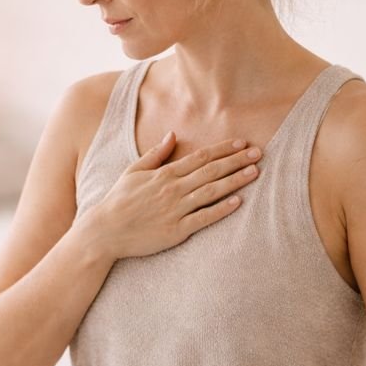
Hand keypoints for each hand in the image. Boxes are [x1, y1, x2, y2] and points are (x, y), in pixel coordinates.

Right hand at [91, 134, 261, 261]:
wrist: (105, 230)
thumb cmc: (119, 200)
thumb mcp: (133, 171)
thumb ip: (156, 154)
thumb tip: (172, 135)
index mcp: (165, 174)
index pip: (200, 157)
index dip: (223, 150)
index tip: (242, 143)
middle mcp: (173, 189)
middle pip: (211, 171)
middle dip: (236, 161)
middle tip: (260, 153)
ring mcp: (176, 210)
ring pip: (211, 192)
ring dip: (235, 181)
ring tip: (255, 173)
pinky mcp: (176, 230)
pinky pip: (203, 218)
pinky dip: (221, 210)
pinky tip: (238, 202)